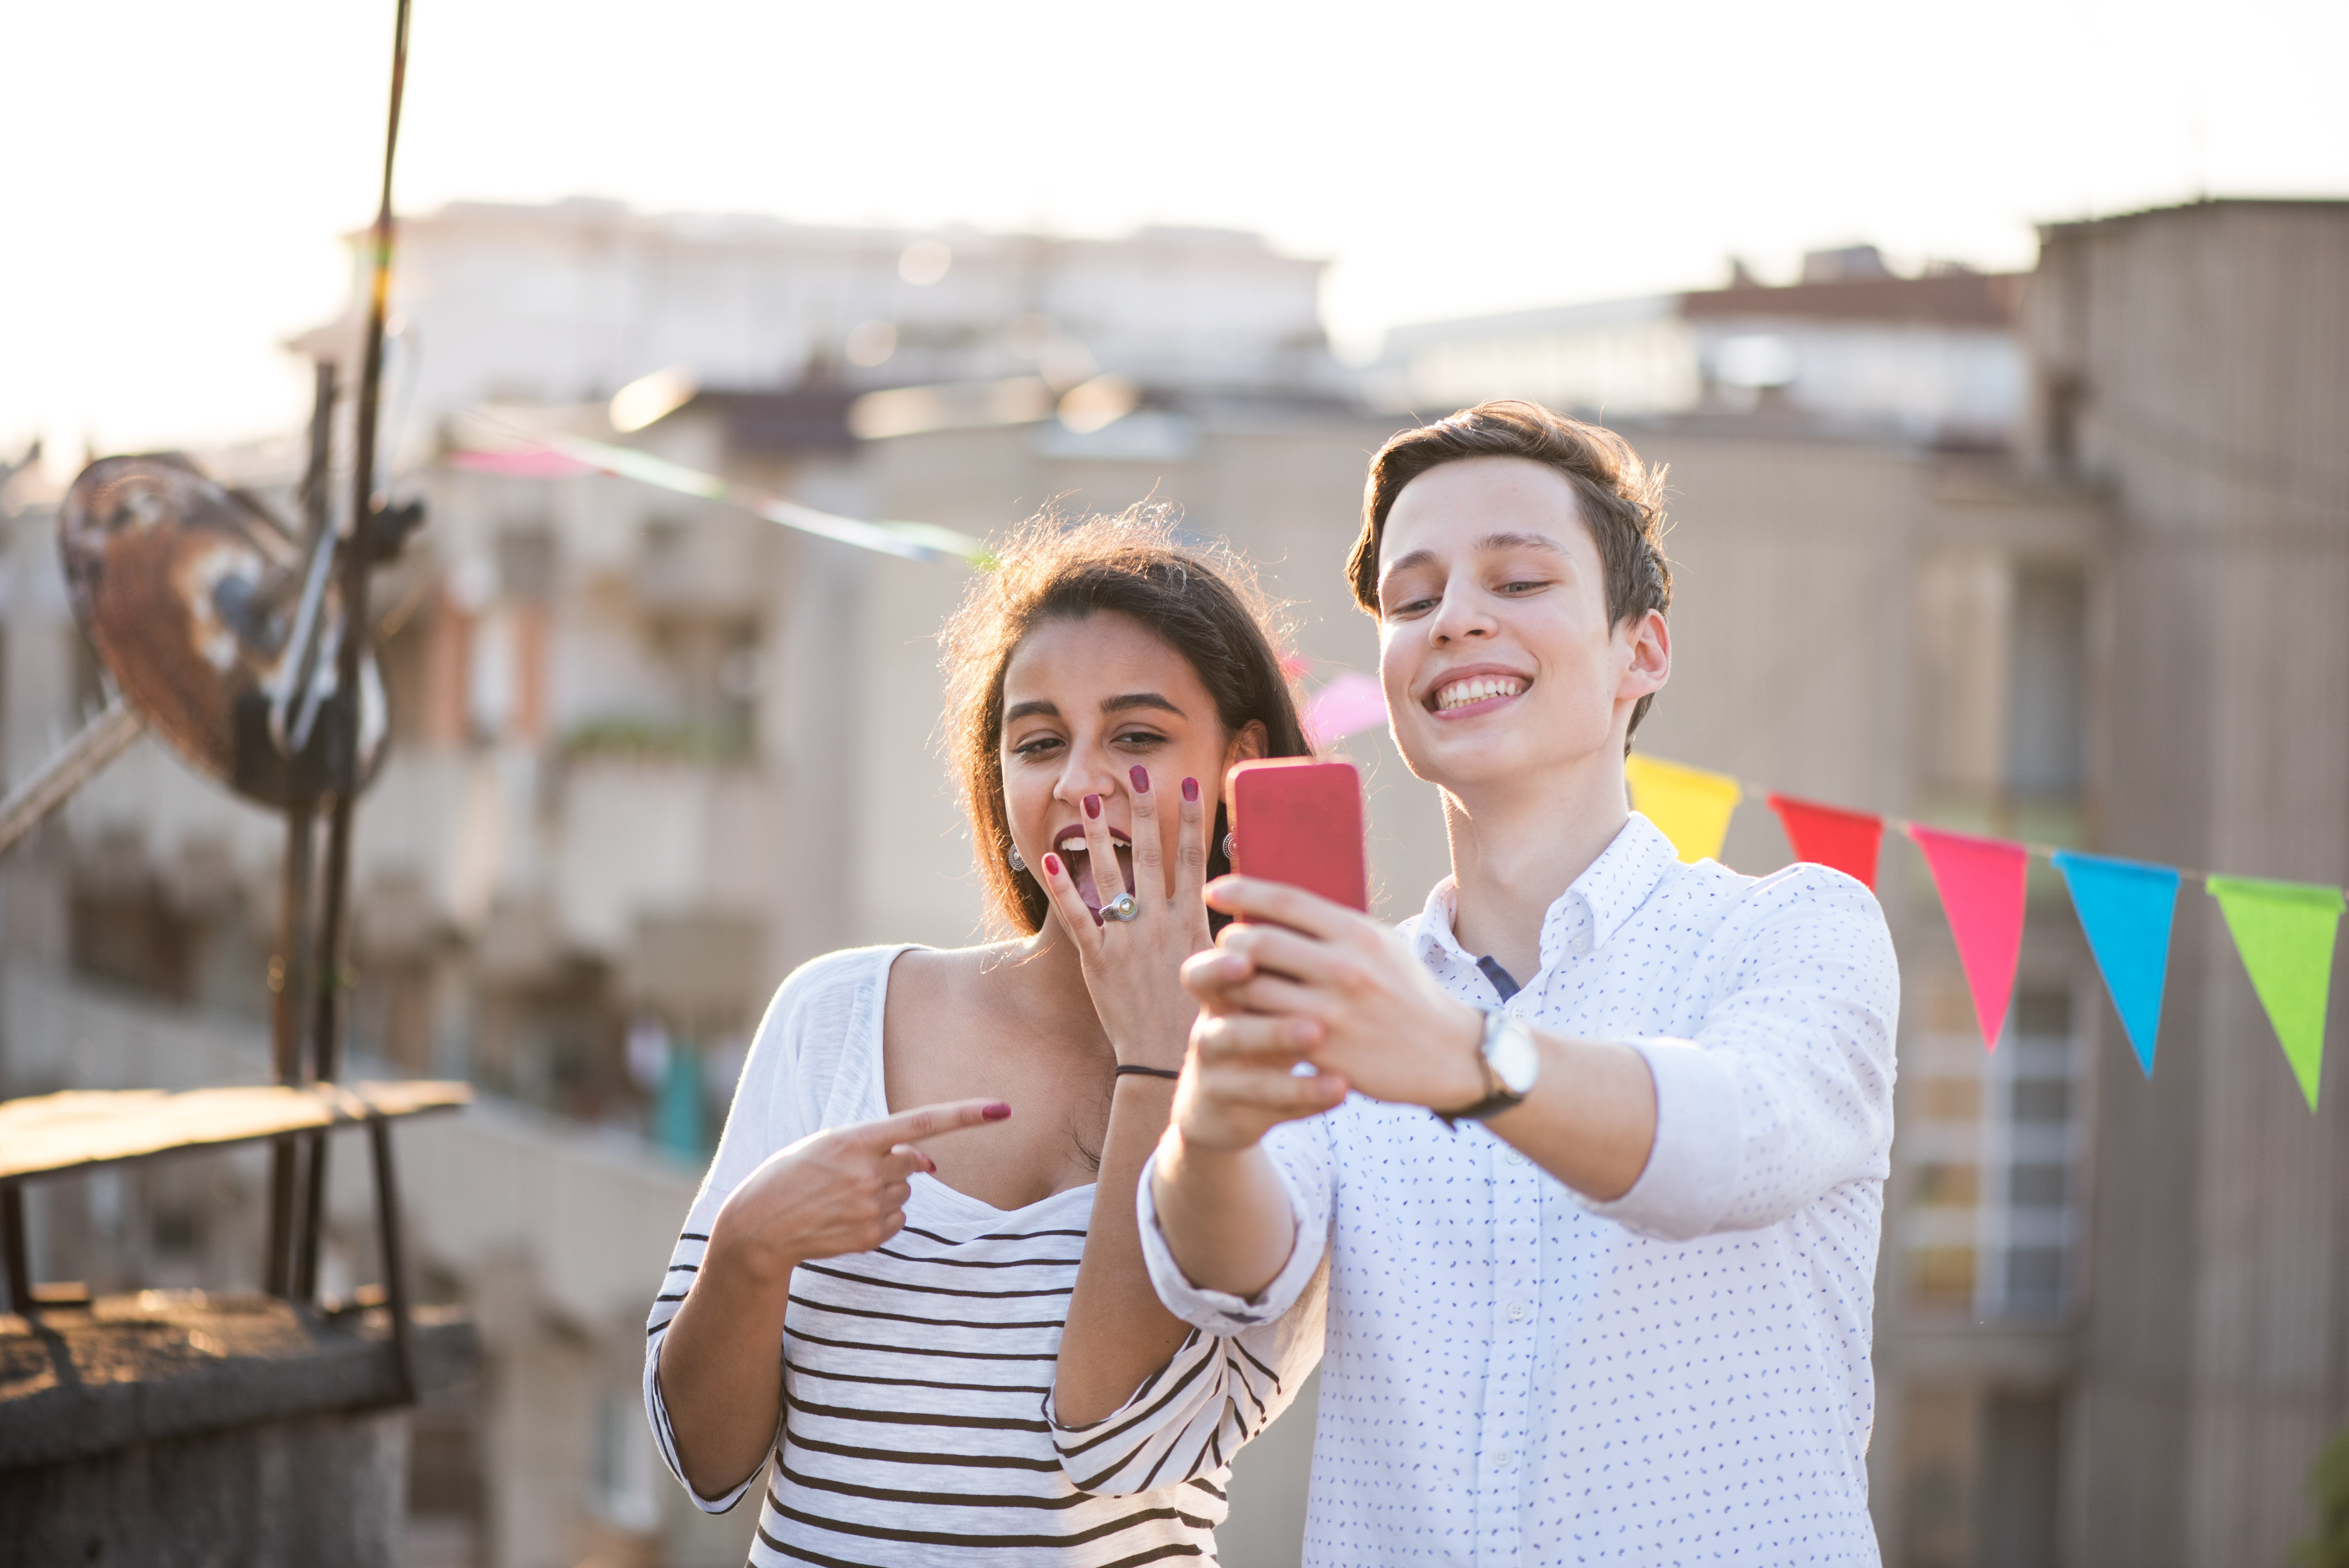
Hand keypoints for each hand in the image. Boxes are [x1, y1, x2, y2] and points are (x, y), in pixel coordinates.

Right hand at [707, 1099, 1009, 1278]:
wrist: (758, 1225)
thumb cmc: (791, 1176)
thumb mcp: (827, 1145)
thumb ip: (880, 1146)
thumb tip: (931, 1163)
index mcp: (854, 1138)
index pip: (921, 1123)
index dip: (964, 1115)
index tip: (1002, 1109)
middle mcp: (867, 1171)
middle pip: (913, 1163)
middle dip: (894, 1166)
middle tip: (851, 1175)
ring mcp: (870, 1205)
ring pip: (905, 1192)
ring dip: (884, 1192)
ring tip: (841, 1198)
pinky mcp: (871, 1235)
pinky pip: (899, 1221)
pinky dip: (882, 1218)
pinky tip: (847, 1218)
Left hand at [1035, 766, 1208, 1070]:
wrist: (1166, 1062)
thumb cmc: (1203, 1018)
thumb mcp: (1229, 969)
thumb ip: (1232, 932)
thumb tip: (1252, 900)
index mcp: (1193, 923)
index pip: (1195, 860)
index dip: (1191, 821)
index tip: (1189, 785)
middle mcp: (1159, 924)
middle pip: (1150, 856)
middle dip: (1142, 811)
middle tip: (1136, 772)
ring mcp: (1126, 940)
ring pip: (1109, 877)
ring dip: (1095, 835)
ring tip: (1084, 800)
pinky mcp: (1097, 960)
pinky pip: (1076, 918)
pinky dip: (1061, 890)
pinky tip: (1047, 861)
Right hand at [1169, 959, 1347, 1150]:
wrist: (1225, 1103)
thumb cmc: (1259, 1029)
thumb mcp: (1261, 996)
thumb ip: (1279, 959)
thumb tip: (1319, 893)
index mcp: (1217, 1000)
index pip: (1203, 976)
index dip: (1219, 968)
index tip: (1247, 958)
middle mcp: (1210, 1038)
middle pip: (1224, 1029)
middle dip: (1264, 1023)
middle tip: (1307, 1017)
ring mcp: (1219, 1081)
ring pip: (1247, 1076)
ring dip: (1284, 1062)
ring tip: (1323, 1045)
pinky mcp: (1236, 1115)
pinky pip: (1271, 1108)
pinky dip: (1305, 1098)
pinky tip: (1341, 1089)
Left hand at [1192, 876, 1487, 1112]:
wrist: (1447, 1053)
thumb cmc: (1407, 992)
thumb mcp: (1381, 944)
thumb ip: (1334, 926)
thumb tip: (1278, 904)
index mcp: (1358, 934)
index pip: (1286, 900)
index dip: (1242, 889)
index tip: (1214, 889)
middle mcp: (1344, 968)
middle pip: (1258, 941)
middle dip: (1230, 940)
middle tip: (1225, 943)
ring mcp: (1331, 1012)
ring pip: (1252, 988)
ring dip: (1229, 982)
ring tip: (1228, 980)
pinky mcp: (1322, 1050)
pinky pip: (1264, 1028)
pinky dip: (1246, 1018)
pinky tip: (1243, 1014)